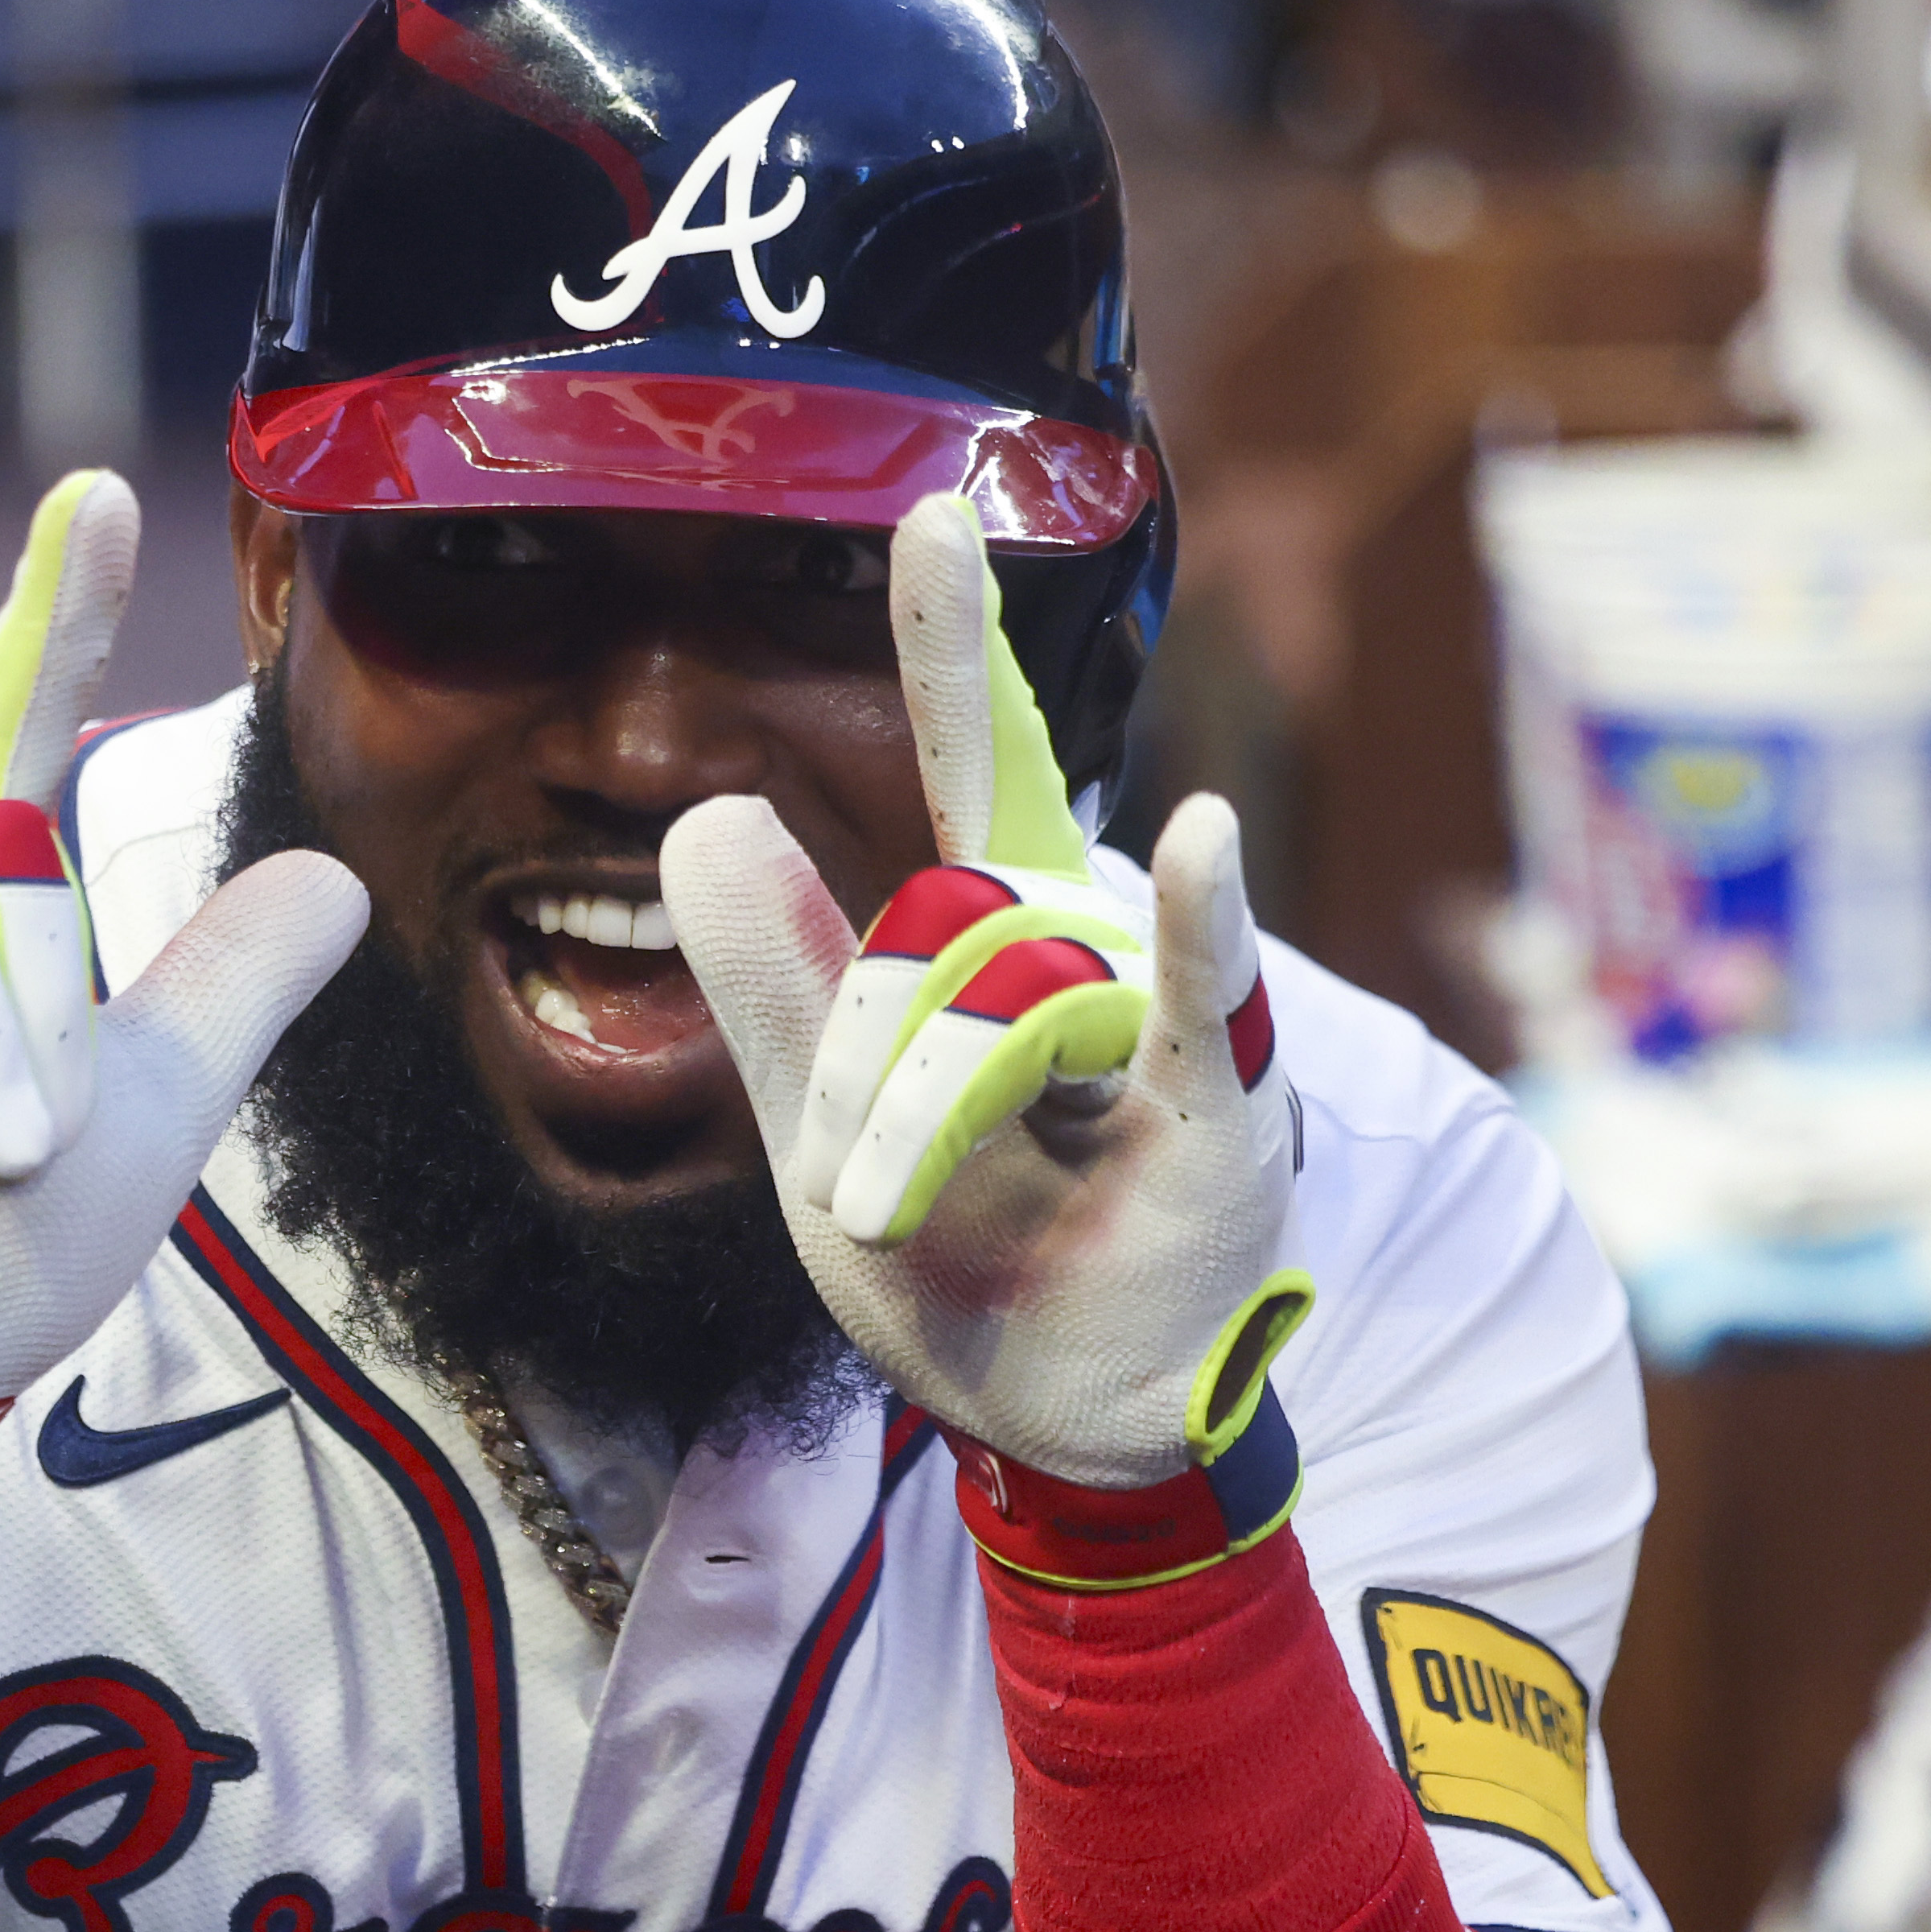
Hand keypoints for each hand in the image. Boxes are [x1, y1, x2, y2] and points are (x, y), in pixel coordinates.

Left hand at [662, 494, 1306, 1497]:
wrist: (1065, 1420)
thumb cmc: (962, 1266)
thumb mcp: (817, 1134)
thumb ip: (770, 979)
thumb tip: (712, 807)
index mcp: (994, 939)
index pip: (970, 764)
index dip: (955, 641)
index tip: (939, 511)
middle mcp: (1083, 952)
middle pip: (934, 940)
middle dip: (856, 1075)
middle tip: (844, 1198)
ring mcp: (1156, 1025)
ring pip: (999, 1008)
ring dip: (920, 1126)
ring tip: (894, 1219)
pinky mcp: (1217, 1113)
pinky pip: (1195, 1000)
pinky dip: (1197, 922)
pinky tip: (1199, 840)